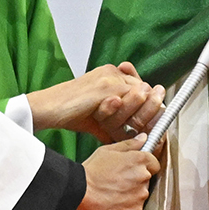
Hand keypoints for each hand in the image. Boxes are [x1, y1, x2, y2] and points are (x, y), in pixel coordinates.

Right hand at [29, 63, 163, 142]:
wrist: (50, 108)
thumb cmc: (70, 113)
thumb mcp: (98, 119)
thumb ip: (115, 121)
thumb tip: (130, 137)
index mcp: (111, 75)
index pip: (140, 87)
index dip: (150, 104)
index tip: (159, 117)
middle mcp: (112, 72)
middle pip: (144, 89)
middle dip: (151, 110)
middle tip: (156, 127)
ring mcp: (110, 78)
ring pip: (139, 96)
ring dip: (140, 114)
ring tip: (136, 128)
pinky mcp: (106, 86)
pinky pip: (128, 101)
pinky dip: (130, 117)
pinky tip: (127, 127)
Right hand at [77, 135, 160, 209]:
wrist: (79, 192)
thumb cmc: (91, 171)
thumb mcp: (108, 151)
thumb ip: (129, 144)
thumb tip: (143, 138)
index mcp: (139, 160)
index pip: (154, 163)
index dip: (145, 165)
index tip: (134, 168)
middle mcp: (143, 177)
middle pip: (146, 179)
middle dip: (136, 179)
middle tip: (118, 180)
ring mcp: (140, 196)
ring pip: (141, 194)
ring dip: (132, 194)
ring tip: (113, 192)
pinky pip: (135, 208)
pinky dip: (126, 207)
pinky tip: (113, 202)